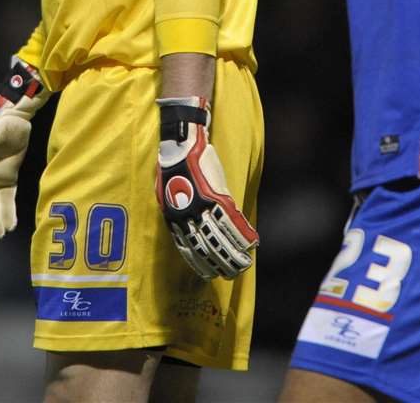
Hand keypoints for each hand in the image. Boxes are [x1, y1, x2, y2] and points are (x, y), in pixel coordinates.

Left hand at [155, 96, 257, 278]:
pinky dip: (243, 233)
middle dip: (220, 264)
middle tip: (230, 274)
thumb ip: (178, 213)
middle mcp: (186, 216)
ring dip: (235, 253)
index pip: (188, 249)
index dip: (200, 264)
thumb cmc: (172, 166)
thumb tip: (188, 228)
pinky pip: (232, 220)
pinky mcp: (216, 195)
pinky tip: (253, 242)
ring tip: (245, 263)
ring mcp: (202, 207)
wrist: (179, 145)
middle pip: (206, 248)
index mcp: (173, 218)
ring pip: (221, 238)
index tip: (209, 274)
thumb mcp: (166, 195)